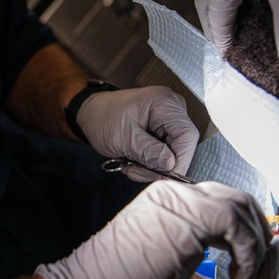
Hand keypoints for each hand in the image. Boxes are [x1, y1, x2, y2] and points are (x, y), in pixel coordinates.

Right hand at [34, 180, 278, 278]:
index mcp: (175, 207)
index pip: (233, 211)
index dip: (266, 242)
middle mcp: (177, 195)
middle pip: (244, 204)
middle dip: (273, 243)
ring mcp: (178, 200)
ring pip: (243, 208)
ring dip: (261, 248)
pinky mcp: (181, 213)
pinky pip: (234, 221)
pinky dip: (247, 250)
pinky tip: (240, 276)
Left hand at [75, 86, 198, 178]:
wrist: (92, 114)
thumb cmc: (103, 118)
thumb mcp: (122, 137)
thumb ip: (148, 151)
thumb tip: (170, 164)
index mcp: (164, 102)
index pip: (187, 136)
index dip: (179, 160)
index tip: (161, 176)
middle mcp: (173, 108)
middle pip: (183, 147)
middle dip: (161, 167)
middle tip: (135, 171)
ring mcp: (170, 120)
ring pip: (174, 154)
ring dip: (153, 167)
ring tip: (130, 165)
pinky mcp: (165, 131)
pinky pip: (166, 154)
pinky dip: (151, 163)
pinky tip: (134, 161)